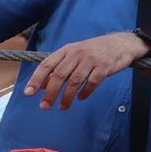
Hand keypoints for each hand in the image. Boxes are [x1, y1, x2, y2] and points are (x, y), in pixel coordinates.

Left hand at [25, 31, 150, 110]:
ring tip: (62, 107)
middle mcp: (77, 54)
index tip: (29, 93)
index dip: (36, 79)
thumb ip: (59, 67)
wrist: (121, 43)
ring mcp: (91, 60)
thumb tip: (42, 85)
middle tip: (44, 106)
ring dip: (66, 97)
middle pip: (59, 75)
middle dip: (50, 93)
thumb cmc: (94, 51)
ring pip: (74, 81)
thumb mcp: (75, 54)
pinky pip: (92, 82)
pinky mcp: (104, 67)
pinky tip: (81, 98)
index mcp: (67, 50)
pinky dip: (85, 92)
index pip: (47, 64)